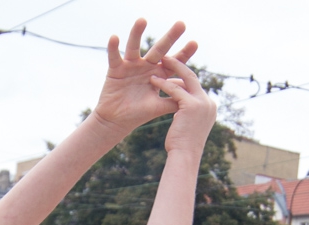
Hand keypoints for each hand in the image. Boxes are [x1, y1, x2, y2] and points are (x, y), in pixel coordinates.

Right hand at [94, 19, 198, 134]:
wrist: (117, 122)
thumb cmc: (138, 114)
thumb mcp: (159, 107)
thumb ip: (174, 100)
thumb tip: (195, 98)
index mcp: (158, 74)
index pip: (174, 62)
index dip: (184, 54)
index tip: (195, 43)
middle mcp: (146, 66)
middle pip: (159, 49)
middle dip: (170, 37)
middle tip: (181, 24)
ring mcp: (131, 66)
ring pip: (134, 47)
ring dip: (137, 33)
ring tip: (142, 20)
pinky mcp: (115, 69)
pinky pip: (114, 56)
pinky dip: (113, 47)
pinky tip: (115, 37)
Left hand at [153, 53, 216, 154]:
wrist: (185, 157)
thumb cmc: (182, 146)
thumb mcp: (187, 126)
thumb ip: (187, 113)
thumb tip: (179, 108)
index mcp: (209, 106)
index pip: (195, 86)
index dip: (182, 77)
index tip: (171, 72)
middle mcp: (209, 102)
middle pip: (193, 78)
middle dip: (179, 66)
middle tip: (166, 58)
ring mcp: (202, 103)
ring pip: (185, 79)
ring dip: (171, 69)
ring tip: (158, 62)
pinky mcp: (192, 105)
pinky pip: (175, 89)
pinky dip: (163, 84)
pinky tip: (153, 80)